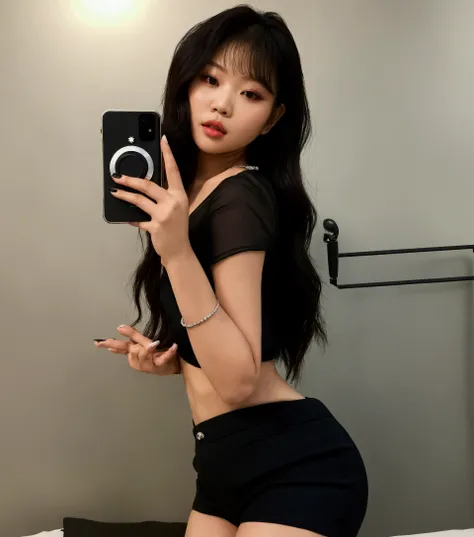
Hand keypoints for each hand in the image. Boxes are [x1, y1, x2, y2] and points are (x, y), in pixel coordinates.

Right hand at [94, 325, 179, 375]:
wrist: (171, 366)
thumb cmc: (156, 354)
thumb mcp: (143, 342)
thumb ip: (132, 335)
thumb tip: (119, 328)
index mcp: (132, 353)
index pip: (120, 346)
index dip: (109, 344)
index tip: (98, 342)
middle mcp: (137, 360)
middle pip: (131, 349)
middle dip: (129, 345)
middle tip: (120, 341)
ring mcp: (147, 364)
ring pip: (143, 353)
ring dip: (149, 348)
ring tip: (156, 343)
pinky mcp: (159, 366)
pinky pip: (163, 358)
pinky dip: (169, 352)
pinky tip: (174, 346)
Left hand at [110, 136, 190, 265]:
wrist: (179, 250)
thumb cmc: (176, 228)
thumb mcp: (175, 208)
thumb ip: (163, 196)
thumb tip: (143, 185)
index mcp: (179, 195)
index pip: (173, 170)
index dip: (168, 154)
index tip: (162, 141)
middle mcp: (173, 203)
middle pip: (149, 185)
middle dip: (131, 179)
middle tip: (118, 176)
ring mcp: (164, 215)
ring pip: (140, 200)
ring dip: (125, 195)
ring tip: (115, 191)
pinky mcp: (156, 227)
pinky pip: (138, 220)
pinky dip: (131, 218)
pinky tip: (127, 217)